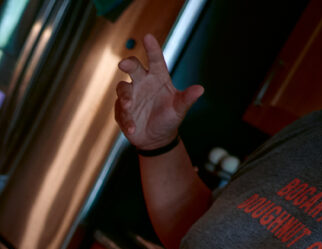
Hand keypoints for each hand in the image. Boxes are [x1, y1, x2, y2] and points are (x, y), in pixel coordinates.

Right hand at [115, 34, 203, 149]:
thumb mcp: (179, 110)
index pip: (155, 60)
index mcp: (157, 78)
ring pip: (122, 88)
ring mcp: (130, 96)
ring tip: (129, 106)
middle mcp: (142, 83)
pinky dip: (126, 119)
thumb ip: (187, 99)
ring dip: (125, 96)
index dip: (152, 48)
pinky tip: (132, 128)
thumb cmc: (169, 119)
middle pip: (133, 68)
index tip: (147, 37)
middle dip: (128, 64)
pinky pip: (121, 111)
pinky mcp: (121, 110)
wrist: (156, 139)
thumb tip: (200, 89)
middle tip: (123, 63)